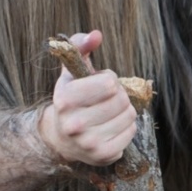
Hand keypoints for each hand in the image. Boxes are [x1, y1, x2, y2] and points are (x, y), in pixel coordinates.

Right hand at [39, 31, 137, 165]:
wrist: (60, 137)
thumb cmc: (71, 98)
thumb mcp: (71, 71)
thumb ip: (81, 46)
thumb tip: (97, 35)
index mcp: (65, 99)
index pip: (109, 83)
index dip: (109, 79)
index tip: (98, 84)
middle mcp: (74, 123)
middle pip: (122, 100)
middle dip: (118, 95)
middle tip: (105, 99)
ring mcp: (88, 142)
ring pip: (130, 116)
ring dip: (124, 110)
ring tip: (108, 112)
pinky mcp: (102, 155)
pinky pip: (131, 132)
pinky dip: (126, 127)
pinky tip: (111, 126)